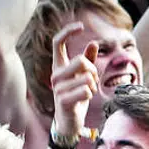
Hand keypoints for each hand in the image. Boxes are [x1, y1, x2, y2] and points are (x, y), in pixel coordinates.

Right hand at [50, 22, 99, 138]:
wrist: (69, 122)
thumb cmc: (77, 97)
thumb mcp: (83, 77)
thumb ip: (88, 60)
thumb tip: (93, 42)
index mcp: (58, 67)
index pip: (57, 42)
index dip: (67, 31)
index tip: (80, 26)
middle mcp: (55, 75)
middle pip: (80, 60)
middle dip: (93, 70)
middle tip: (93, 81)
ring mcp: (58, 88)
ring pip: (86, 77)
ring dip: (93, 85)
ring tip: (89, 92)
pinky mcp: (63, 101)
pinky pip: (85, 90)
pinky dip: (91, 94)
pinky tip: (85, 100)